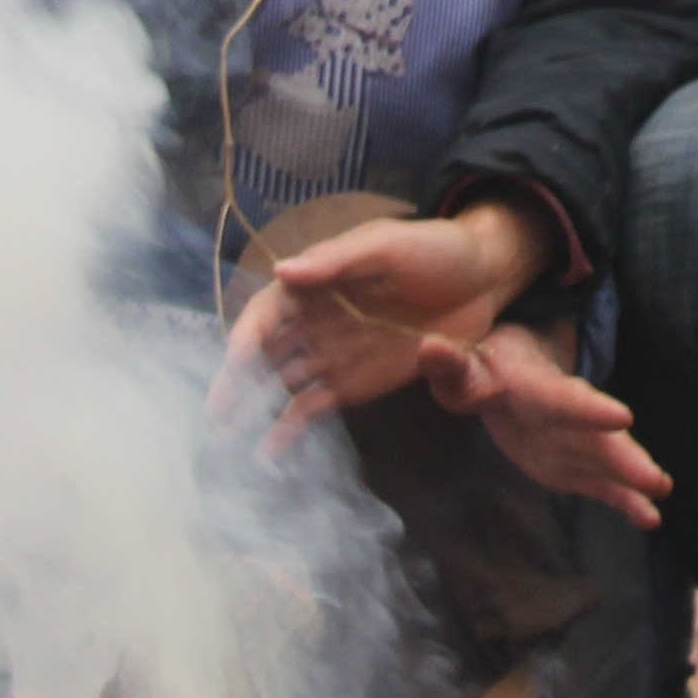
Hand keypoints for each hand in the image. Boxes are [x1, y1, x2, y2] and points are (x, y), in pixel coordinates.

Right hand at [214, 193, 557, 441]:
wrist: (483, 278)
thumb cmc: (433, 248)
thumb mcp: (387, 245)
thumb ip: (337, 260)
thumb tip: (282, 271)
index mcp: (315, 283)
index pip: (266, 314)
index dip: (246, 339)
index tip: (235, 366)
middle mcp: (313, 321)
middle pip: (263, 354)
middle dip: (236, 383)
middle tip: (215, 415)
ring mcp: (331, 354)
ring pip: (280, 383)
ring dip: (254, 408)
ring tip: (228, 440)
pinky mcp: (353, 382)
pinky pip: (313, 406)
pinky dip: (289, 427)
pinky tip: (267, 452)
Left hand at [411, 320, 670, 525]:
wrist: (507, 376)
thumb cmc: (484, 369)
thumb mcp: (462, 367)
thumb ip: (450, 365)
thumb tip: (431, 348)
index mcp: (540, 389)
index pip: (565, 399)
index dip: (590, 410)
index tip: (622, 418)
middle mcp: (568, 416)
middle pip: (598, 438)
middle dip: (625, 456)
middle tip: (657, 478)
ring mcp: (577, 443)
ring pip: (609, 460)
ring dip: (634, 475)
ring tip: (663, 489)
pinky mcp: (576, 468)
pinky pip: (604, 485)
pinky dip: (627, 501)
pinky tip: (651, 519)